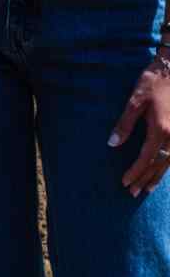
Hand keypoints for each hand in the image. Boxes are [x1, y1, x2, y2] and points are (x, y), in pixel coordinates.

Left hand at [108, 56, 169, 196]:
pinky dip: (168, 164)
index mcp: (160, 129)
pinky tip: (162, 170)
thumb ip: (124, 124)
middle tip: (133, 193)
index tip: (124, 183)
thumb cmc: (153, 82)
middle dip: (145, 179)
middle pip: (158, 164)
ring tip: (147, 189)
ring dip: (158, 176)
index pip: (145, 158)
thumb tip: (112, 144)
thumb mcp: (134, 101)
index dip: (135, 172)